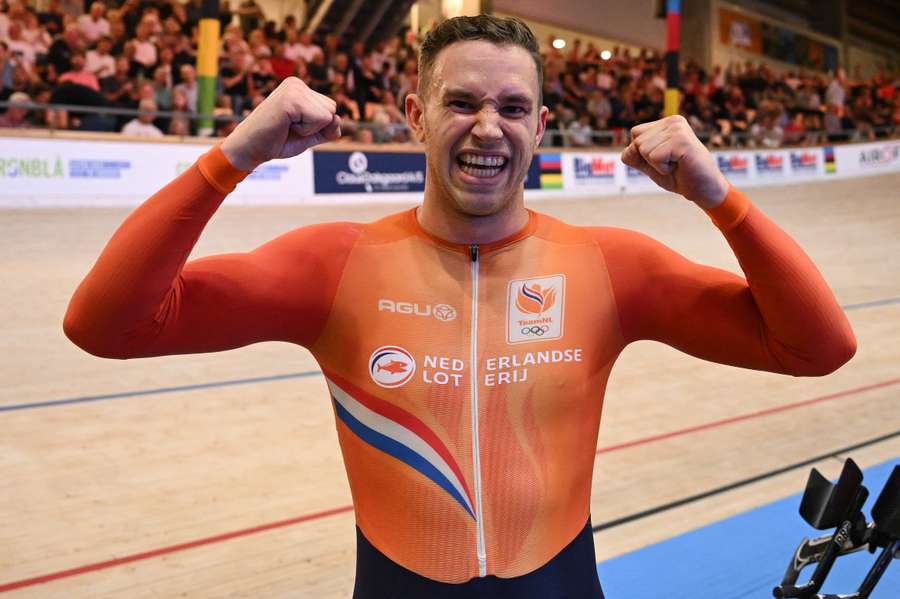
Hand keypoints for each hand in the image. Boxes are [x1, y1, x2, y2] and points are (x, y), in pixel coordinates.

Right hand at [220, 77, 340, 170]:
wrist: (248, 150)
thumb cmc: (275, 142)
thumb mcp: (307, 136)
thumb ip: (326, 129)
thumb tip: (338, 119)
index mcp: (299, 88)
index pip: (330, 109)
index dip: (316, 127)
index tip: (291, 127)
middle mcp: (296, 83)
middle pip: (332, 109)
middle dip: (315, 127)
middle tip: (288, 128)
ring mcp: (293, 89)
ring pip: (328, 115)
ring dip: (310, 129)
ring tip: (286, 127)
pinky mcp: (292, 99)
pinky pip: (321, 119)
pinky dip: (306, 131)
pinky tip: (285, 126)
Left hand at [621, 115, 728, 208]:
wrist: (703, 189)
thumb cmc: (678, 176)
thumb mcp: (650, 165)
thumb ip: (635, 156)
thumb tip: (627, 150)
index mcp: (666, 123)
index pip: (635, 134)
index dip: (642, 154)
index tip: (664, 159)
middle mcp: (673, 121)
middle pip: (637, 142)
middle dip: (649, 160)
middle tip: (671, 163)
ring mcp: (678, 129)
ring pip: (643, 149)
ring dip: (656, 165)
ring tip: (676, 164)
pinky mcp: (681, 141)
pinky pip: (653, 157)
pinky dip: (662, 168)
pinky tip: (679, 166)